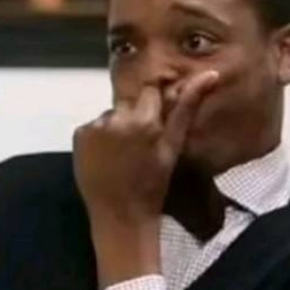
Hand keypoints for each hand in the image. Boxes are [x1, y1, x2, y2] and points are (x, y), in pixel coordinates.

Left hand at [74, 70, 218, 286]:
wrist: (121, 216)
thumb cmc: (153, 185)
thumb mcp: (173, 148)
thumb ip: (187, 108)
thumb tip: (210, 74)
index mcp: (145, 119)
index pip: (150, 91)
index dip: (153, 107)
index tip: (154, 124)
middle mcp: (117, 117)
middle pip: (128, 103)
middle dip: (134, 117)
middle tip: (138, 146)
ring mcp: (95, 126)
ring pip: (110, 116)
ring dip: (116, 128)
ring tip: (121, 155)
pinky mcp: (79, 136)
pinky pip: (92, 128)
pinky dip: (98, 138)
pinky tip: (106, 158)